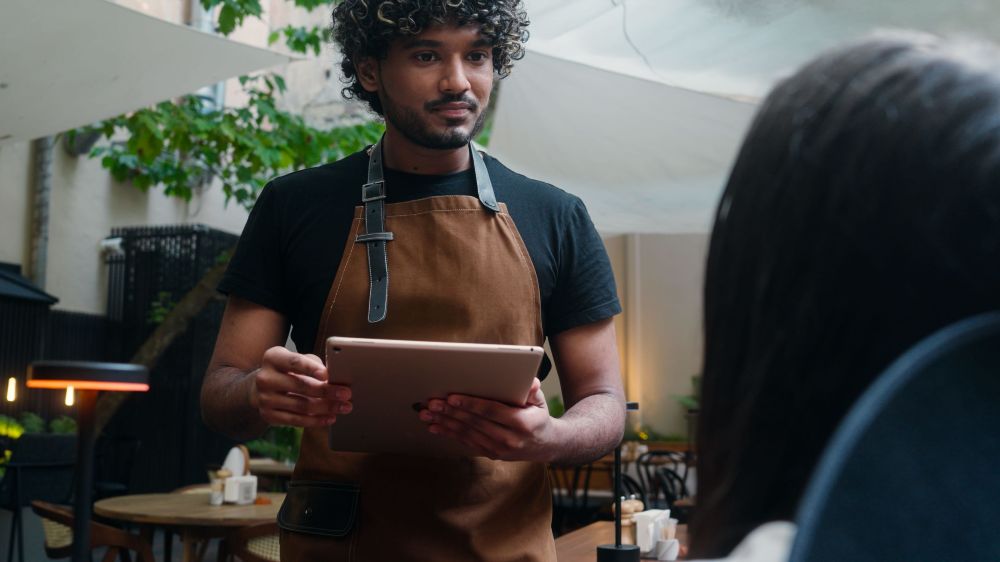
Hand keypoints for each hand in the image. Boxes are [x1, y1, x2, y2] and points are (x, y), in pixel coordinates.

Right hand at [249, 346, 351, 427]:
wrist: (261, 388)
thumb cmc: (287, 371)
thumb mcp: (296, 360)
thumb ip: (314, 364)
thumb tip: (335, 377)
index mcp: (273, 358)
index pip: (295, 362)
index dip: (311, 368)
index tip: (327, 375)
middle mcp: (265, 378)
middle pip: (300, 386)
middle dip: (327, 391)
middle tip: (346, 394)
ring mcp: (265, 399)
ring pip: (301, 406)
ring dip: (326, 408)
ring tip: (344, 407)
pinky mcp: (268, 416)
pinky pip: (296, 421)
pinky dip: (315, 421)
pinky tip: (329, 418)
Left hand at [418, 378, 557, 461]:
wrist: (545, 445)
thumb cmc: (538, 416)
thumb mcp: (540, 400)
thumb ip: (532, 390)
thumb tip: (529, 381)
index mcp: (522, 423)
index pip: (491, 411)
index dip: (470, 404)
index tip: (452, 397)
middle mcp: (509, 439)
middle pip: (474, 423)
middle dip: (451, 412)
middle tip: (432, 403)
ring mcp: (499, 449)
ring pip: (467, 434)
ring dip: (445, 423)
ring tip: (428, 415)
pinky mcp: (491, 454)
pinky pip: (467, 442)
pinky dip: (450, 434)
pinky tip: (436, 427)